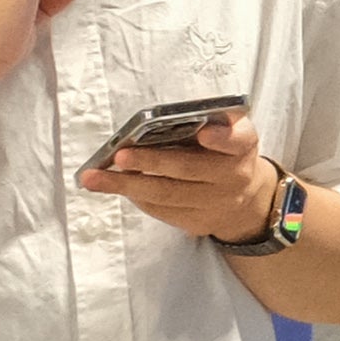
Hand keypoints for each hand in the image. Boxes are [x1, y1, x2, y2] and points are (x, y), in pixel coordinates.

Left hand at [82, 113, 286, 248]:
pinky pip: (161, 211)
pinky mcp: (198, 223)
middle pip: (188, 170)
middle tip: (120, 157)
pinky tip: (116, 187)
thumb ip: (210, 120)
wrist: (245, 197)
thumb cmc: (225, 152)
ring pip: (167, 195)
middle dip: (151, 162)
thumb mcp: (231, 130)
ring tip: (94, 178)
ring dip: (127, 186)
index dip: (221, 138)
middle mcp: (233, 177)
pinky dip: (136, 198)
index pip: (236, 140)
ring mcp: (215, 204)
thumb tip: (165, 118)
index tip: (204, 132)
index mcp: (242, 146)